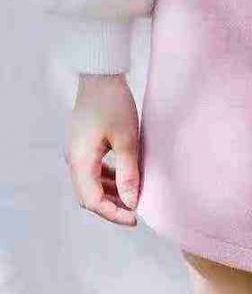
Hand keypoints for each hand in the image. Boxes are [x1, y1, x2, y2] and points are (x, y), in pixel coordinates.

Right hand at [64, 74, 139, 225]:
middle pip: (89, 196)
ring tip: (134, 197)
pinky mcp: (84, 144)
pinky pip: (93, 170)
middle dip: (112, 207)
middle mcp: (73, 159)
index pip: (92, 201)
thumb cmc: (114, 103)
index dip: (114, 213)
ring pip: (91, 184)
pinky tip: (126, 179)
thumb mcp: (127, 139)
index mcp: (80, 161)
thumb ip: (129, 172)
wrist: (101, 75)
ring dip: (111, 193)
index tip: (136, 218)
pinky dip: (108, 179)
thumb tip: (132, 202)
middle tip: (136, 212)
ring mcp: (77, 151)